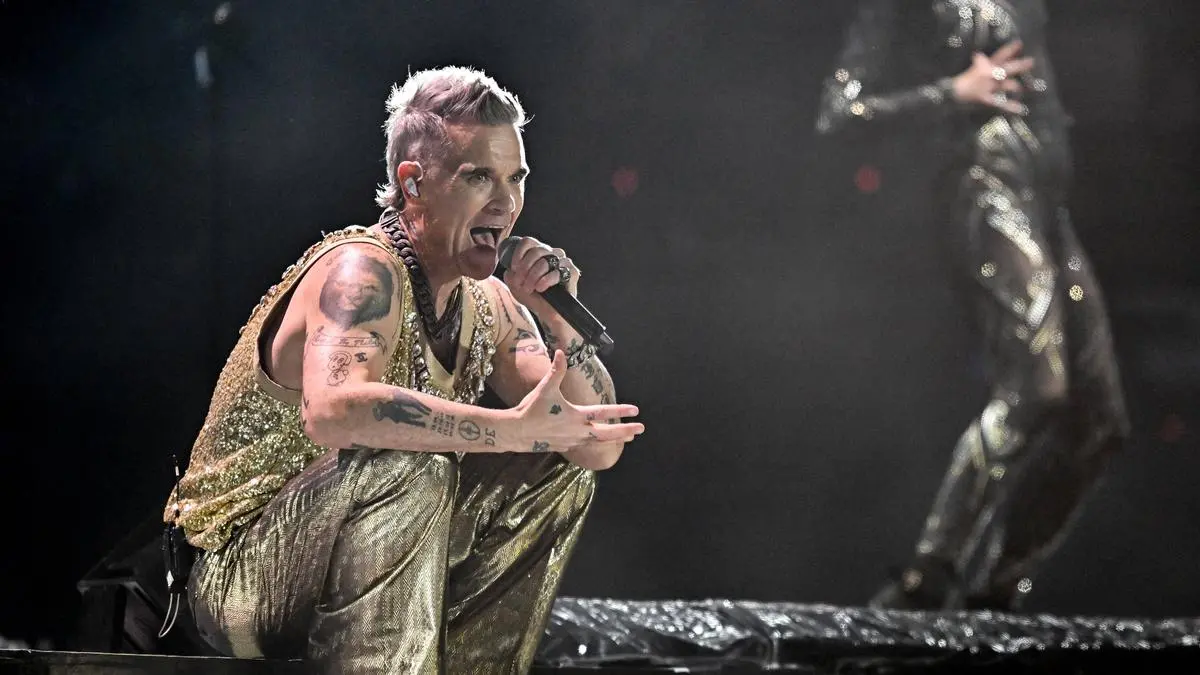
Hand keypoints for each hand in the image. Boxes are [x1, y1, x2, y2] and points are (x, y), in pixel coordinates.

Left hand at [502, 236, 580, 321]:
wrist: (548, 313)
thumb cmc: (534, 298)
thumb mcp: (516, 286)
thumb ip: (510, 274)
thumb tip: (510, 269)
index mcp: (539, 252)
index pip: (529, 242)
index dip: (519, 253)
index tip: (514, 268)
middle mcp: (552, 254)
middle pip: (536, 251)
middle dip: (524, 268)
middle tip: (520, 282)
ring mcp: (563, 262)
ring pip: (545, 261)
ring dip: (533, 276)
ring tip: (529, 288)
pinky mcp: (572, 272)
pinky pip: (557, 272)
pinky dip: (546, 280)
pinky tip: (540, 288)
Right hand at [510, 350, 642, 453]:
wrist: (516, 432)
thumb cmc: (531, 409)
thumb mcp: (545, 388)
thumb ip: (556, 370)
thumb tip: (561, 352)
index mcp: (576, 416)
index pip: (603, 413)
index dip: (621, 411)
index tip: (636, 411)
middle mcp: (578, 431)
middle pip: (607, 434)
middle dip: (625, 431)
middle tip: (640, 430)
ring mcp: (572, 441)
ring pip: (598, 441)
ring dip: (613, 438)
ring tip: (627, 438)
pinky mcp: (564, 447)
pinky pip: (584, 445)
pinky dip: (595, 442)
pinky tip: (596, 440)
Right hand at [952, 40, 1032, 113]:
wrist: (952, 92)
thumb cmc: (963, 80)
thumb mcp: (972, 68)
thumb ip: (980, 62)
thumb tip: (980, 55)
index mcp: (986, 66)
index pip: (999, 55)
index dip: (1010, 49)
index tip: (1020, 43)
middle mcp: (990, 75)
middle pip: (1008, 68)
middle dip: (1020, 65)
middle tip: (1031, 61)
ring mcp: (989, 87)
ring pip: (1007, 85)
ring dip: (1016, 86)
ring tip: (1022, 88)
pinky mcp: (987, 99)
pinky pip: (1001, 103)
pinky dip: (1011, 107)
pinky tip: (1021, 109)